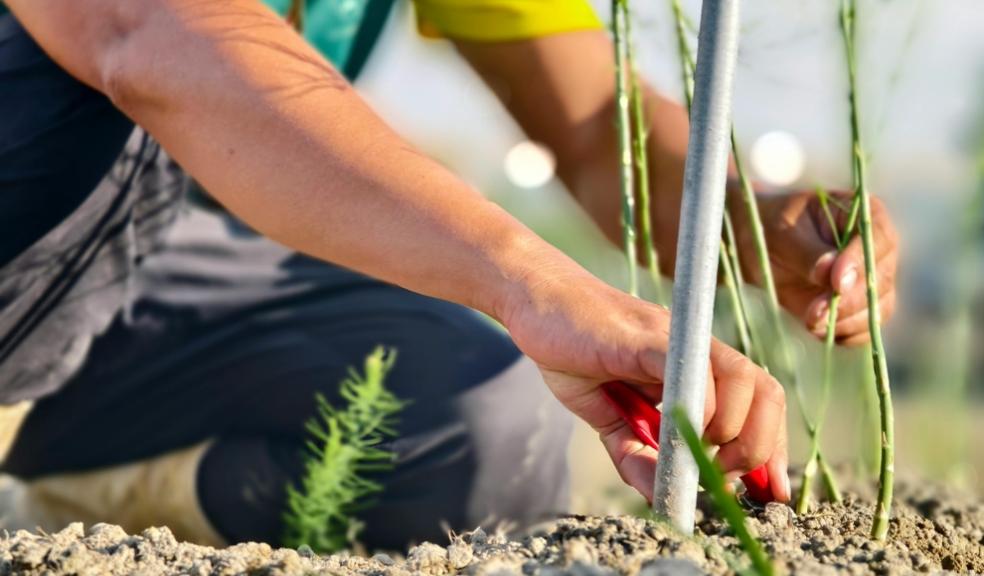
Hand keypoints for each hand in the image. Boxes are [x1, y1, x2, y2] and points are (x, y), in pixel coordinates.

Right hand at [498, 266, 789, 502]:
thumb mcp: (609, 419)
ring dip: (732, 429)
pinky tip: (676, 428)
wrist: (538, 303)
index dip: (771, 448)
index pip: (759, 404)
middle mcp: (697, 350)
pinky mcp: (646, 336)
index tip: (768, 491)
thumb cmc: (574, 351)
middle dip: (759, 446)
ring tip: (701, 454)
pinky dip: (696, 405)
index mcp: (697, 368)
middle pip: (766, 391)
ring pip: (742, 379)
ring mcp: (676, 339)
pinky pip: (688, 367)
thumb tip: (659, 500)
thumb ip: (636, 455)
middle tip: (724, 475)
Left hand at [738, 190, 898, 345]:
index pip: (877, 237)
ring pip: (878, 307)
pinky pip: (866, 327)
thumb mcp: (782, 233)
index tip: (836, 282)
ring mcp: (873, 279)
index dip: (860, 261)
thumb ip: (807, 252)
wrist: (760, 249)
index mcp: (864, 215)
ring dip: (846, 321)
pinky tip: (819, 331)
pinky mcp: (860, 306)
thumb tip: (831, 272)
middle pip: (881, 278)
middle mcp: (877, 247)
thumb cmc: (772, 229)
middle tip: (815, 311)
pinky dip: (845, 334)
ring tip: (810, 322)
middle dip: (849, 300)